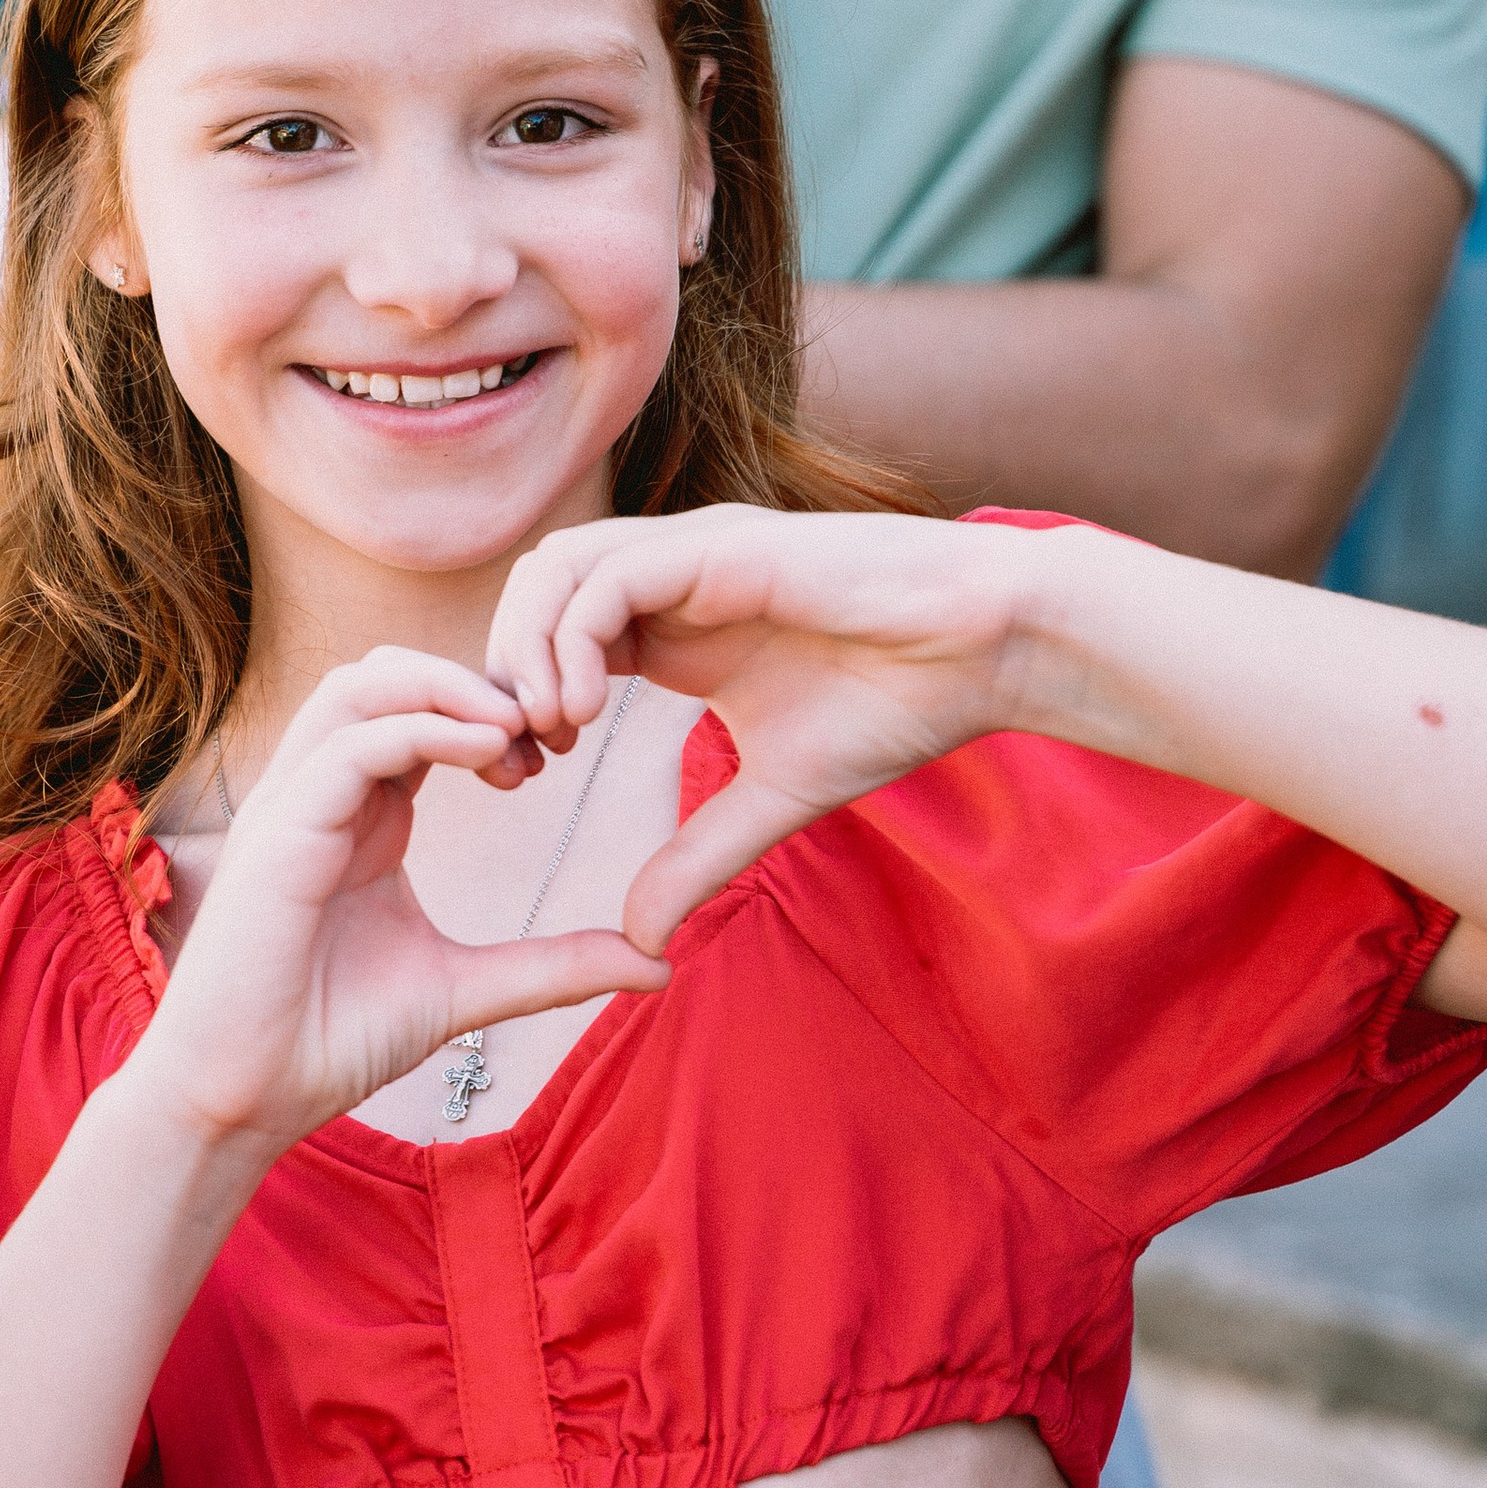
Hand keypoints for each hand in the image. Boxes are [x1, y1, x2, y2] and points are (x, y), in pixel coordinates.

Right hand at [127, 648, 662, 1161]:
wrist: (243, 1100)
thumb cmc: (329, 1041)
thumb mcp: (466, 990)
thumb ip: (552, 966)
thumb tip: (656, 963)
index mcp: (360, 816)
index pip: (421, 713)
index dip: (492, 713)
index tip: (552, 756)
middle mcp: (321, 795)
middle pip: (390, 674)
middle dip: (474, 681)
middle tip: (546, 729)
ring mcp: (294, 806)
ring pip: (362, 685)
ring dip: (447, 685)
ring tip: (517, 723)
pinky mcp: (279, 833)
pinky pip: (351, 744)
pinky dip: (422, 730)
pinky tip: (486, 749)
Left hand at [487, 508, 1068, 955]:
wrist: (985, 649)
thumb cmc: (896, 704)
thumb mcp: (773, 800)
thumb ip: (699, 858)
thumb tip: (642, 940)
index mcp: (669, 625)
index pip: (550, 638)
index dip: (517, 702)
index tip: (522, 779)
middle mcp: (669, 578)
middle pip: (532, 593)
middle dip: (501, 672)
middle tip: (514, 758)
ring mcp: (691, 555)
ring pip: (556, 569)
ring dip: (529, 650)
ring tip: (550, 734)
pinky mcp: (721, 547)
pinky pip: (609, 577)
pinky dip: (576, 640)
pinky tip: (587, 712)